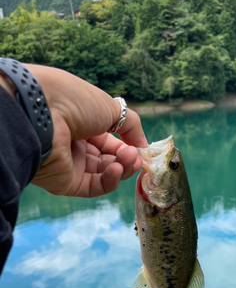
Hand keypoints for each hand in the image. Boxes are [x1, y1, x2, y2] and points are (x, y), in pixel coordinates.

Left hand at [24, 64, 147, 197]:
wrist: (41, 114)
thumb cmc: (73, 101)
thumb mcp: (110, 107)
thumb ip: (131, 126)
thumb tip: (143, 145)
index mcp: (81, 123)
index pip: (109, 140)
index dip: (127, 145)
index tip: (141, 148)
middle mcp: (74, 144)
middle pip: (108, 158)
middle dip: (126, 157)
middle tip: (135, 155)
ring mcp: (70, 164)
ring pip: (104, 173)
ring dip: (121, 167)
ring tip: (129, 160)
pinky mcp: (66, 183)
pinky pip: (94, 186)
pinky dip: (110, 180)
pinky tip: (117, 169)